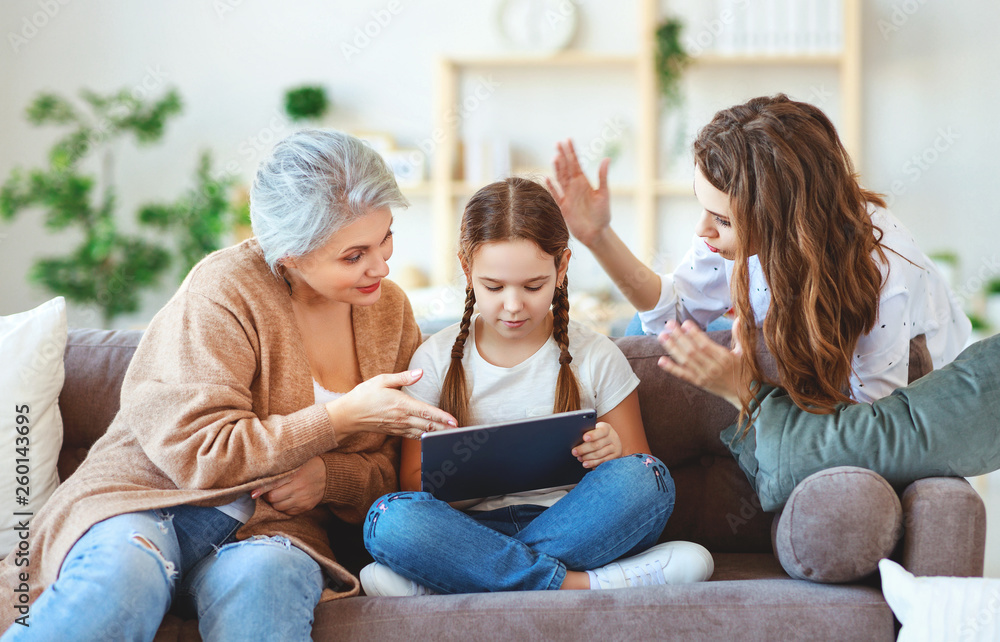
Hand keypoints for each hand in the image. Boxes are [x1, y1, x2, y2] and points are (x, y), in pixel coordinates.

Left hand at [251, 456, 324, 514]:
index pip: (273, 484)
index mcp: (295, 474)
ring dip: (274, 502)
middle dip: (267, 496)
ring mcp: (302, 499)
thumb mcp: (297, 462)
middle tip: (268, 490)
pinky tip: (286, 499)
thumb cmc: (309, 465)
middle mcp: (298, 488)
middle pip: (273, 498)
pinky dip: (283, 507)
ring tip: (277, 494)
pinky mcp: (305, 507)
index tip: (252, 493)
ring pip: (278, 507)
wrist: (330, 475)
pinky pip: (287, 513)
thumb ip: (280, 469)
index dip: (261, 489)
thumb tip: (260, 475)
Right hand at [328, 369, 456, 439]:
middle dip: (444, 429)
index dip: (442, 417)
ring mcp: (398, 427)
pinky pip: (413, 435)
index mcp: (401, 404)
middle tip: (459, 431)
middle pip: (428, 425)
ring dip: (436, 434)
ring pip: (422, 432)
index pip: (427, 411)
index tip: (454, 421)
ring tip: (449, 435)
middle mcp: (401, 418)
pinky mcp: (394, 431)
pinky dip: (424, 436)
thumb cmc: (364, 395)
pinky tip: (431, 436)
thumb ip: (403, 377)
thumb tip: (420, 372)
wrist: (348, 415)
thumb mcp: (381, 380)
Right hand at [546, 139, 611, 247]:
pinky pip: (556, 194)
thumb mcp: (604, 194)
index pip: (576, 163)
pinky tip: (547, 178)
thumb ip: (602, 177)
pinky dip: (551, 187)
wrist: (596, 233)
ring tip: (554, 157)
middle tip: (558, 143)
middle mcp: (575, 187)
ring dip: (557, 168)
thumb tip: (606, 158)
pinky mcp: (563, 206)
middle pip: (566, 168)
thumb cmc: (603, 214)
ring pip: (560, 178)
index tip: (568, 140)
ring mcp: (568, 196)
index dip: (572, 152)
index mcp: (584, 182)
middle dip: (562, 155)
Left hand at [572, 421, 621, 468]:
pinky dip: (593, 463)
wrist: (611, 441)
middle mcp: (613, 437)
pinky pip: (603, 462)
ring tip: (579, 458)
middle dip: (583, 449)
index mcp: (606, 428)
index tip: (584, 438)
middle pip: (597, 445)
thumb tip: (575, 440)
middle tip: (574, 452)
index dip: (592, 435)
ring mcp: (616, 447)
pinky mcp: (616, 457)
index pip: (600, 431)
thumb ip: (588, 433)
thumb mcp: (594, 431)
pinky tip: (586, 463)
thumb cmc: (597, 435)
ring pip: (599, 454)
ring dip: (587, 457)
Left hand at [657, 319, 742, 407]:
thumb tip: (739, 318)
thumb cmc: (744, 369)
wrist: (744, 393)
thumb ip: (739, 335)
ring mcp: (704, 376)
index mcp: (724, 358)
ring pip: (685, 361)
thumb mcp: (744, 352)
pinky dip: (671, 368)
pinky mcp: (699, 383)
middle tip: (669, 324)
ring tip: (662, 336)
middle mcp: (713, 367)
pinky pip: (683, 375)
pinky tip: (661, 360)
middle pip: (692, 351)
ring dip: (672, 348)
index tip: (685, 323)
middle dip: (679, 337)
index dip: (694, 334)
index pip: (705, 345)